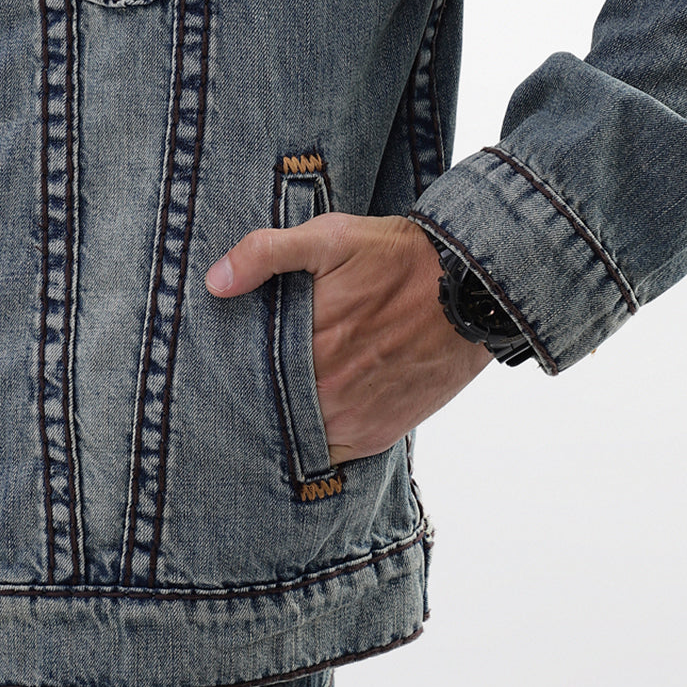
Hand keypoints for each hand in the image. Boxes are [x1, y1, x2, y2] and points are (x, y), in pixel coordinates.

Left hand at [205, 212, 491, 463]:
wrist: (472, 286)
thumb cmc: (398, 257)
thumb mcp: (330, 236)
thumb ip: (267, 253)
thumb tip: (216, 282)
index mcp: (310, 344)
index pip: (248, 373)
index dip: (230, 371)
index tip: (214, 365)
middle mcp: (330, 390)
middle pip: (270, 407)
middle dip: (253, 397)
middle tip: (227, 391)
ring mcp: (356, 418)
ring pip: (298, 433)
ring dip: (283, 421)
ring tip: (268, 402)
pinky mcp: (380, 433)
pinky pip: (332, 450)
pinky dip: (316, 438)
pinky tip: (305, 417)